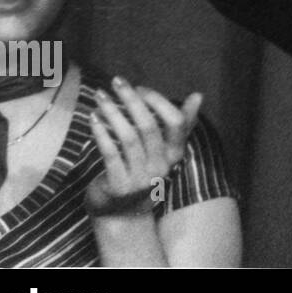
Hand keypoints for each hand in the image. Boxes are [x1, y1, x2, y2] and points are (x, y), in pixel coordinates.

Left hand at [85, 77, 200, 217]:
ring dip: (113, 113)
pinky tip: (93, 119)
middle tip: (116, 82)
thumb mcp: (162, 148)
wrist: (122, 210)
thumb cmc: (142, 169)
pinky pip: (110, 153)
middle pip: (149, 126)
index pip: (176, 122)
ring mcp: (141, 178)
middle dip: (132, 100)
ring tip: (100, 97)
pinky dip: (101, 133)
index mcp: (175, 154)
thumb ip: (180, 123)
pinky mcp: (119, 186)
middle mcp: (162, 166)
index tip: (139, 88)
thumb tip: (198, 96)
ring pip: (129, 138)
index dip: (158, 102)